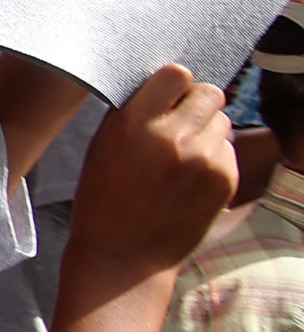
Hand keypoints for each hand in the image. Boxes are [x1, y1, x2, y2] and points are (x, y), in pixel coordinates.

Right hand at [69, 64, 235, 277]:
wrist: (124, 256)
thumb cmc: (104, 200)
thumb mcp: (102, 147)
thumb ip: (132, 114)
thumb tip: (161, 88)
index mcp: (134, 125)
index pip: (176, 75)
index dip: (174, 85)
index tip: (166, 99)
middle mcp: (173, 138)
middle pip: (210, 93)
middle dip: (197, 105)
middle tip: (180, 126)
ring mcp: (203, 160)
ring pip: (222, 121)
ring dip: (207, 132)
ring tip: (183, 158)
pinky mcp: (224, 180)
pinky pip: (228, 150)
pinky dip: (213, 158)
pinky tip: (190, 180)